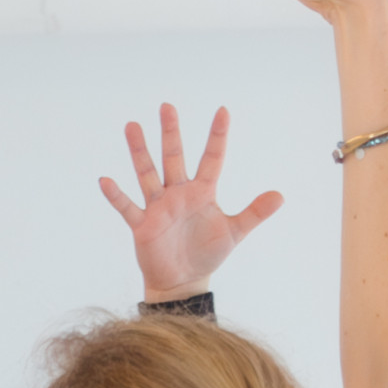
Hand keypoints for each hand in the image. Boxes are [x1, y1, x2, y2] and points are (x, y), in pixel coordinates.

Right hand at [98, 100, 284, 300]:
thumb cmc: (207, 254)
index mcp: (202, 192)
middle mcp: (178, 193)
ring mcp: (158, 207)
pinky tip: (106, 179)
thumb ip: (255, 213)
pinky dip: (116, 195)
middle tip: (167, 106)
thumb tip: (281, 195)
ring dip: (139, 151)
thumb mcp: (235, 232)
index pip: (212, 158)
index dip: (217, 136)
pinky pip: (127, 207)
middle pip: (174, 157)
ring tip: (132, 126)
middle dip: (171, 133)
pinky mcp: (142, 225)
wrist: (182, 281)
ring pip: (147, 174)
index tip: (223, 111)